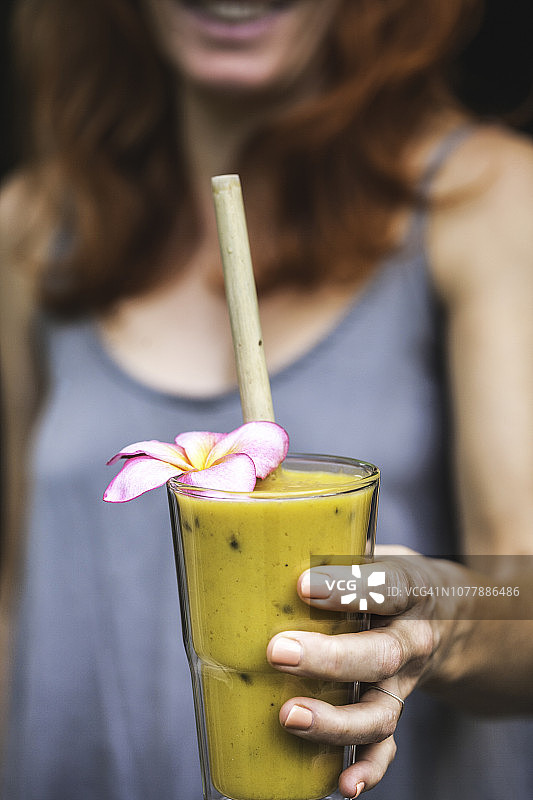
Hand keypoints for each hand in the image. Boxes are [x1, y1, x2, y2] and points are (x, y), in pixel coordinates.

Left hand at [266, 546, 460, 796]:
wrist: (451, 615)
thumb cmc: (393, 577)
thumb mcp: (377, 550)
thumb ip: (337, 551)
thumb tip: (265, 544)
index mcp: (408, 588)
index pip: (384, 586)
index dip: (344, 588)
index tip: (301, 586)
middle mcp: (411, 637)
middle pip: (377, 654)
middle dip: (328, 659)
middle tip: (279, 652)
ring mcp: (404, 680)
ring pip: (379, 710)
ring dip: (335, 720)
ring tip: (290, 715)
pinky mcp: (395, 707)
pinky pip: (386, 745)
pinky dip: (367, 767)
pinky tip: (341, 784)